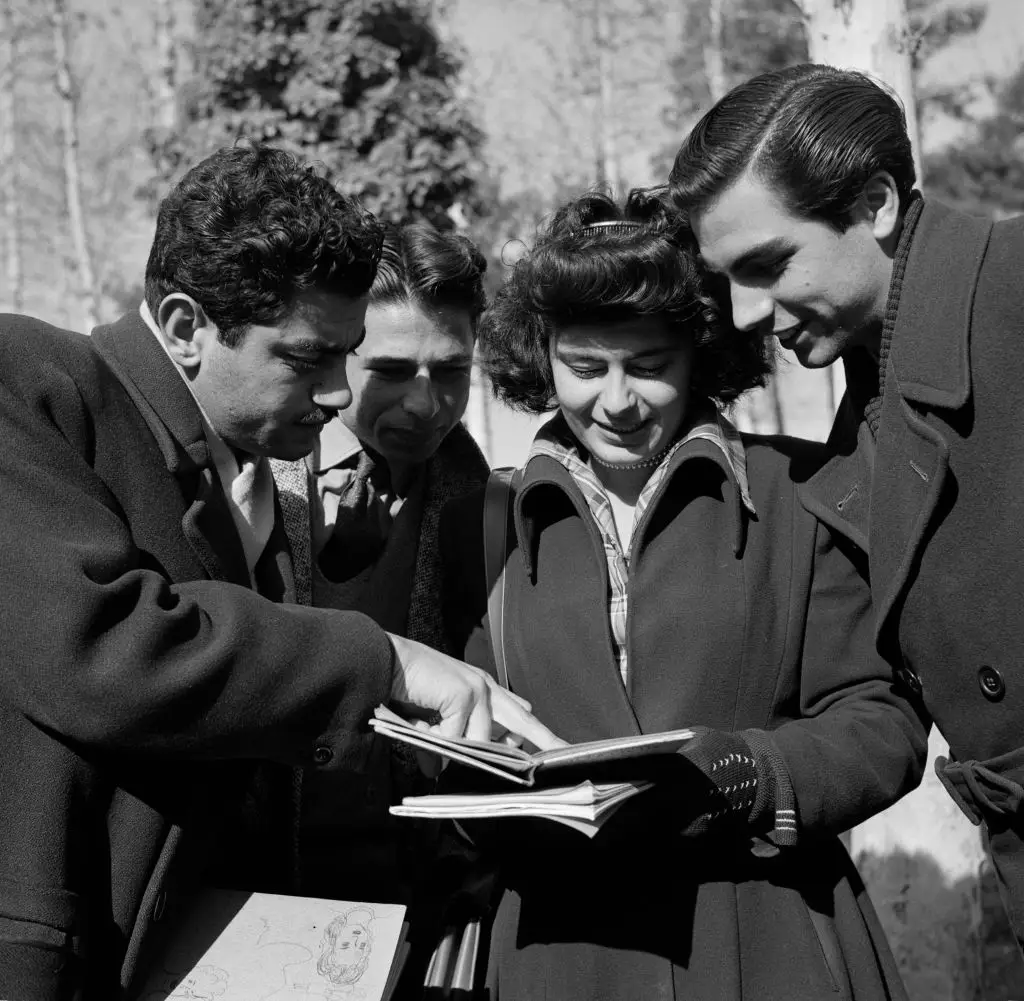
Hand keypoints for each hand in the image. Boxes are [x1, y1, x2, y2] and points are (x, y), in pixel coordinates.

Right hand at [388, 633, 564, 748]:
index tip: (556, 746)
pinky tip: (420, 725)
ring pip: (480, 741)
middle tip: (564, 752)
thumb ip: (445, 742)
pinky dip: (436, 741)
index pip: (518, 713)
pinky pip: (456, 738)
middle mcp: (485, 688)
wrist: (383, 663)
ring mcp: (477, 690)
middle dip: (544, 738)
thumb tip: (440, 772)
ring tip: (427, 731)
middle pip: (524, 721)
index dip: (534, 732)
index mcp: (482, 689)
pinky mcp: (464, 695)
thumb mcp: (431, 720)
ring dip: (455, 748)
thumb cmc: (405, 688)